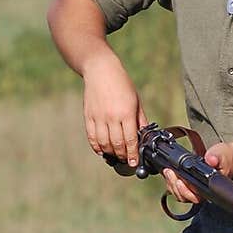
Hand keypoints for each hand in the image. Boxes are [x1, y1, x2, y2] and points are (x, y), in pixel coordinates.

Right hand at [82, 50, 145, 167]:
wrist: (101, 70)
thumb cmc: (121, 84)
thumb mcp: (136, 100)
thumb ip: (140, 119)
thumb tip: (144, 136)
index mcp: (126, 113)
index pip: (130, 140)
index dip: (132, 154)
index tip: (133, 162)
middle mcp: (112, 117)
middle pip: (117, 144)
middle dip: (122, 155)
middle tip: (125, 159)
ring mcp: (98, 117)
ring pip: (103, 143)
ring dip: (110, 153)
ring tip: (115, 155)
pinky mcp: (88, 116)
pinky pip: (92, 137)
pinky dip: (96, 147)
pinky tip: (102, 150)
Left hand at [161, 139, 232, 204]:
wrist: (228, 158)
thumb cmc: (227, 158)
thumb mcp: (223, 153)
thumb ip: (217, 156)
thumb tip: (210, 159)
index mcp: (209, 188)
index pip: (195, 196)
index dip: (185, 191)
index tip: (180, 180)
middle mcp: (201, 192)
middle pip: (184, 197)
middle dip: (174, 185)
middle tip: (169, 172)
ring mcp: (195, 189)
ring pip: (179, 194)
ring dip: (171, 184)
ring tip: (168, 171)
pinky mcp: (190, 184)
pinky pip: (178, 188)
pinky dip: (172, 181)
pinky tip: (169, 173)